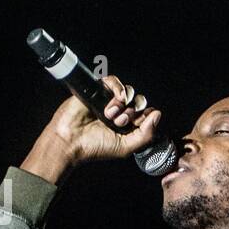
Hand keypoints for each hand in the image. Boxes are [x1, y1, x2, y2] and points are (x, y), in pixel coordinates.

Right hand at [26, 74, 163, 179]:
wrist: (71, 140)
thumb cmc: (95, 147)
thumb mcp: (126, 147)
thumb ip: (146, 134)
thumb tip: (158, 115)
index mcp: (128, 125)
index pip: (147, 114)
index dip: (146, 118)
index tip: (137, 124)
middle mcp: (120, 112)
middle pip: (140, 102)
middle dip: (133, 112)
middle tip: (120, 122)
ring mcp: (109, 100)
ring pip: (129, 92)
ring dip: (123, 103)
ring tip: (110, 116)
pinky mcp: (97, 90)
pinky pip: (114, 81)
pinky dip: (117, 89)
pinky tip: (111, 103)